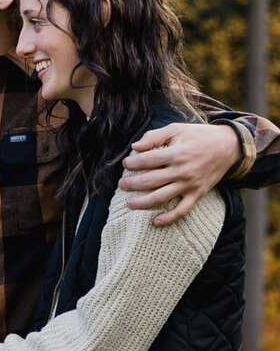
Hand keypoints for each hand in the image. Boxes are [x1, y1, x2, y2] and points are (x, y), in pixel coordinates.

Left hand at [119, 122, 240, 224]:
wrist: (229, 146)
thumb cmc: (199, 136)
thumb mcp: (177, 129)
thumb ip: (154, 136)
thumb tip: (134, 147)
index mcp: (176, 153)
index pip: (146, 161)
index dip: (132, 163)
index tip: (126, 164)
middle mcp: (181, 171)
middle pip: (149, 181)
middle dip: (131, 184)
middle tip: (121, 185)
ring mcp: (189, 184)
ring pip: (161, 198)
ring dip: (142, 203)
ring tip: (129, 204)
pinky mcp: (197, 194)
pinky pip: (182, 210)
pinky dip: (168, 218)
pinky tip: (155, 221)